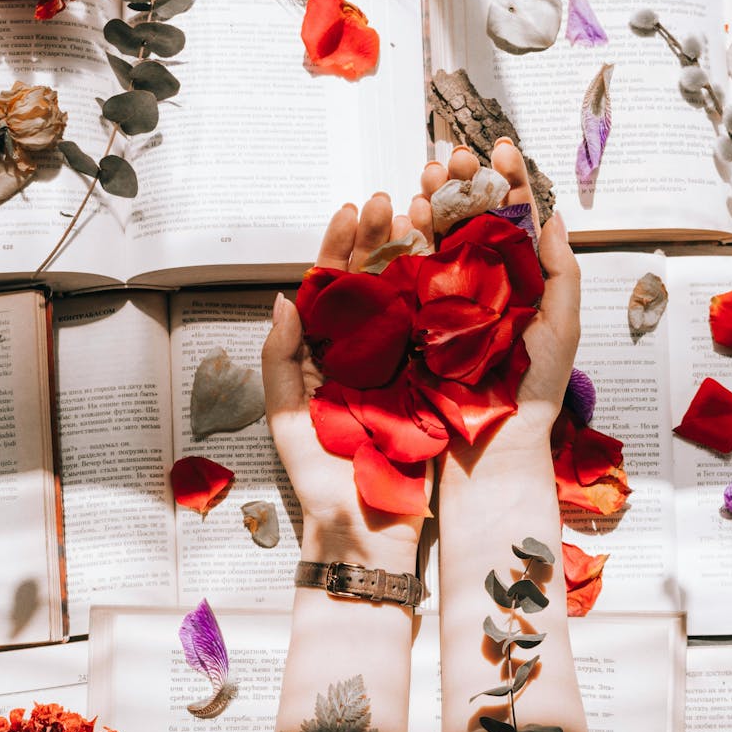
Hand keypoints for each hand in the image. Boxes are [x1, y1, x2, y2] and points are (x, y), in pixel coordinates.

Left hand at [261, 193, 428, 568]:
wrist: (368, 531)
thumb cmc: (321, 480)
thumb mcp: (288, 419)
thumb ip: (281, 359)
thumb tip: (286, 299)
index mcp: (321, 355)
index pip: (328, 288)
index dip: (337, 248)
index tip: (349, 211)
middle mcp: (360, 352)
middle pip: (368, 282)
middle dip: (376, 238)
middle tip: (388, 200)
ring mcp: (397, 364)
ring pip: (403, 297)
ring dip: (411, 255)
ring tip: (420, 215)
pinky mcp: (429, 382)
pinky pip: (434, 332)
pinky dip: (441, 296)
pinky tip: (450, 262)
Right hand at [417, 142, 581, 467]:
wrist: (493, 443)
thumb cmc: (534, 390)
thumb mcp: (561, 326)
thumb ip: (562, 273)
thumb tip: (556, 217)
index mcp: (516, 279)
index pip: (512, 218)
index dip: (507, 181)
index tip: (501, 148)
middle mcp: (477, 281)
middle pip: (467, 217)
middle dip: (462, 181)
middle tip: (457, 156)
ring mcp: (442, 296)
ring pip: (434, 233)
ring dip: (432, 198)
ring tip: (431, 175)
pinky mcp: (411, 315)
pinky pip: (405, 268)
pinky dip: (404, 236)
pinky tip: (407, 214)